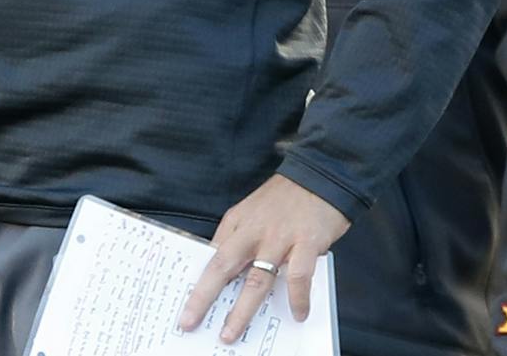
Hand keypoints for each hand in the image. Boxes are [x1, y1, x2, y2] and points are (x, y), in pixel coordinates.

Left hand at [177, 175, 349, 343]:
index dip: (197, 283)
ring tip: (231, 332)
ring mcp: (279, 237)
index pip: (212, 256)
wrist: (320, 175)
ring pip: (256, 279)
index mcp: (237, 222)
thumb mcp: (252, 210)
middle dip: (204, 297)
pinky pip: (298, 277)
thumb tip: (224, 269)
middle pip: (223, 266)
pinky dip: (297, 299)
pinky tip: (298, 313)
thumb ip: (238, 236)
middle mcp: (253, 230)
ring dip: (242, 310)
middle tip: (190, 321)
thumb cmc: (286, 197)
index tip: (186, 306)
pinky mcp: (306, 242)